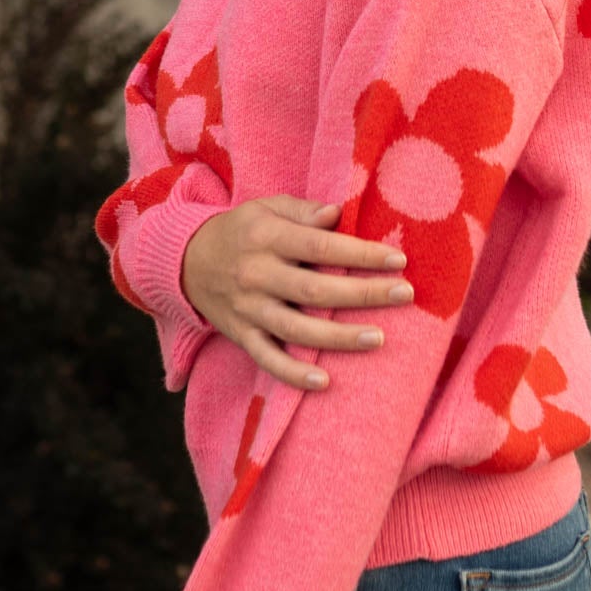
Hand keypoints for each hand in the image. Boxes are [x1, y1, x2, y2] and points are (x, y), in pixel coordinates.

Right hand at [181, 195, 414, 390]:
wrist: (186, 260)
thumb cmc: (243, 230)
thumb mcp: (267, 207)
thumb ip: (303, 210)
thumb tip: (337, 213)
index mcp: (266, 237)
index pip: (320, 246)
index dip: (360, 253)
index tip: (398, 259)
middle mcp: (257, 274)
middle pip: (314, 289)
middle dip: (363, 293)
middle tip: (405, 294)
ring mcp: (248, 308)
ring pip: (296, 328)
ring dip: (338, 337)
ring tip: (378, 339)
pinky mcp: (241, 335)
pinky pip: (267, 359)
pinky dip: (293, 374)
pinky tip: (324, 382)